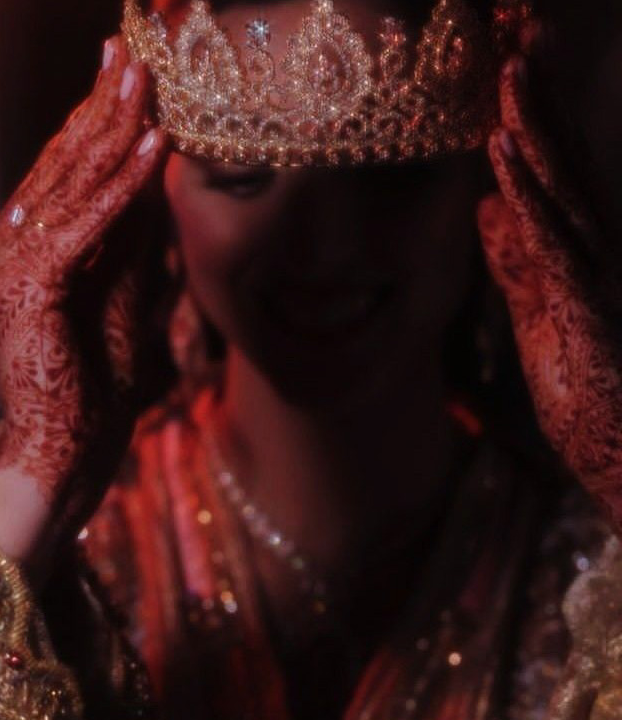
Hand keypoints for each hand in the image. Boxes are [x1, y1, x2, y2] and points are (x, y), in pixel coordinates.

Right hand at [0, 35, 166, 565]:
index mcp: (15, 253)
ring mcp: (1, 268)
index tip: (121, 77)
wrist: (66, 450)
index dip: (92, 123)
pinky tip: (152, 147)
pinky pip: (82, 226)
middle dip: (100, 108)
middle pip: (59, 167)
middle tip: (130, 53)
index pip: (59, 175)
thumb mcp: (120, 295)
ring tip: (145, 82)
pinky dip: (121, 188)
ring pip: (69, 185)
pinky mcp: (24, 289)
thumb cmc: (94, 385)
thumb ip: (131, 240)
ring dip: (112, 131)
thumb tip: (156, 179)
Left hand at [478, 49, 621, 530]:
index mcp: (577, 251)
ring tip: (510, 78)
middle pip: (563, 166)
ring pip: (562, 192)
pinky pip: (554, 244)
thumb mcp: (539, 308)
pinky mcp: (587, 309)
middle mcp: (593, 251)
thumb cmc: (584, 384)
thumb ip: (518, 258)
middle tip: (517, 42)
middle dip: (540, 104)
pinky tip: (503, 160)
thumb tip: (488, 207)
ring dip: (535, 133)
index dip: (533, 120)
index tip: (511, 68)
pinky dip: (529, 198)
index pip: (553, 174)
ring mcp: (594, 277)